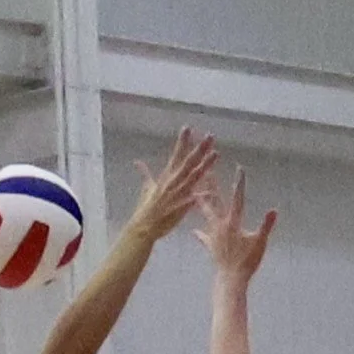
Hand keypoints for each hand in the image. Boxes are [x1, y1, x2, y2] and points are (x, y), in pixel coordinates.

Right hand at [128, 127, 218, 244]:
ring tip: (216, 154)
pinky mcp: (181, 207)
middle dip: (200, 148)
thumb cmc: (146, 208)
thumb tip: (137, 162)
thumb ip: (145, 173)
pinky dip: (201, 195)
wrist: (144, 227)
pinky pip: (193, 200)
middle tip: (210, 136)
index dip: (182, 141)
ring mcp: (178, 194)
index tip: (188, 127)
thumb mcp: (147, 188)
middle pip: (189, 162)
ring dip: (205, 165)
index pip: (176, 154)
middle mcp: (173, 182)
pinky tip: (210, 191)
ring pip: (194, 176)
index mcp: (166, 176)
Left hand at [192, 167, 275, 281]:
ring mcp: (214, 235)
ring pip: (206, 215)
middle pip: (215, 201)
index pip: (238, 198)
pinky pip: (204, 238)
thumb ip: (266, 225)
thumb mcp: (260, 243)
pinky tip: (194, 231)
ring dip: (201, 202)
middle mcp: (220, 226)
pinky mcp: (211, 246)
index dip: (240, 183)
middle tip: (205, 170)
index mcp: (233, 223)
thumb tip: (274, 210)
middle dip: (211, 185)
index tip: (240, 168)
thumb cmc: (247, 262)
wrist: (231, 279)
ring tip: (195, 191)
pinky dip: (200, 234)